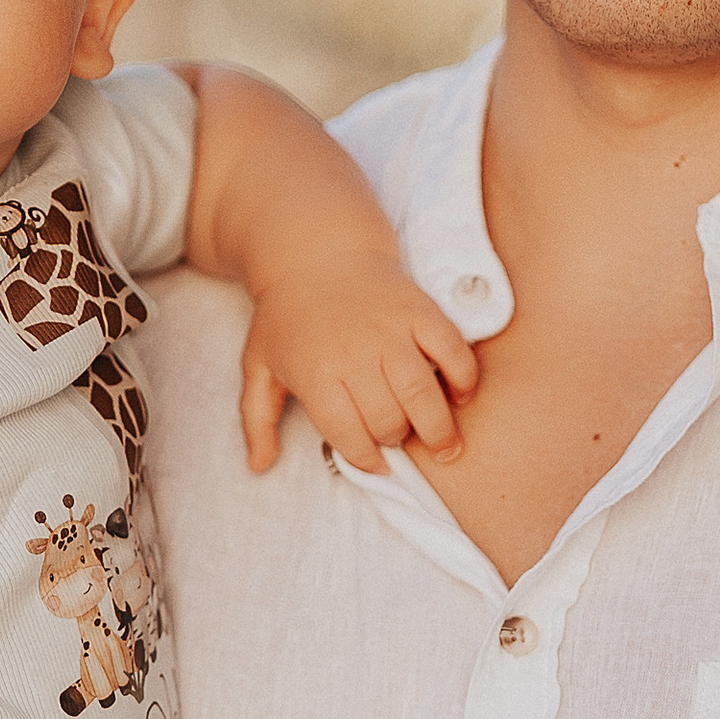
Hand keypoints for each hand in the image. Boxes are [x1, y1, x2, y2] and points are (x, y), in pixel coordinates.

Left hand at [240, 249, 478, 475]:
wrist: (315, 252)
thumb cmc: (286, 316)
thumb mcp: (258, 366)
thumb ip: (256, 419)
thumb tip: (258, 466)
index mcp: (315, 373)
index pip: (348, 434)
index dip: (365, 458)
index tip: (375, 464)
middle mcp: (355, 354)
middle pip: (388, 420)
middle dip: (396, 439)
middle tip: (398, 438)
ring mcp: (391, 331)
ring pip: (422, 395)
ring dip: (437, 429)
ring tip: (445, 447)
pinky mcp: (419, 311)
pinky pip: (452, 352)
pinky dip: (463, 380)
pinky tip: (459, 397)